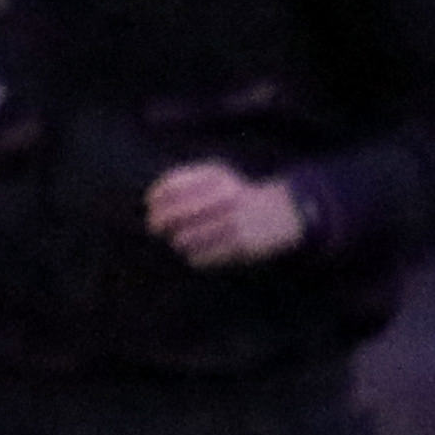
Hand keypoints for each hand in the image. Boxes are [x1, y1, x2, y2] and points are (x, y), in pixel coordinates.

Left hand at [145, 160, 307, 267]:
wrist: (284, 211)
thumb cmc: (238, 196)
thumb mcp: (217, 177)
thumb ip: (184, 182)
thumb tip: (150, 200)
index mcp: (218, 177)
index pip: (171, 187)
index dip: (155, 198)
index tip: (150, 205)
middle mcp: (225, 197)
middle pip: (173, 214)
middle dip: (158, 222)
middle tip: (155, 228)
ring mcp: (233, 221)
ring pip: (183, 239)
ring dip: (176, 241)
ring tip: (180, 240)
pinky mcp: (240, 245)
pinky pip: (201, 257)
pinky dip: (193, 256)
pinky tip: (196, 252)